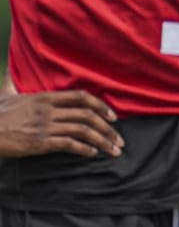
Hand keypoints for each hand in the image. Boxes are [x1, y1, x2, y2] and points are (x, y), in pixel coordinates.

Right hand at [0, 90, 122, 157]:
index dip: (101, 106)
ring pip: (83, 131)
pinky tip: (92, 154)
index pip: (81, 97)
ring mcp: (45, 126)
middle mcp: (48, 110)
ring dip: (102, 141)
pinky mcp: (39, 143)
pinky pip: (69, 144)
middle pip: (87, 115)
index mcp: (44, 97)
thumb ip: (13, 84)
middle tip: (119, 139)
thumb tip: (9, 72)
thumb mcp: (7, 95)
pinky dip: (84, 149)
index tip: (113, 116)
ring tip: (113, 150)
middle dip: (108, 128)